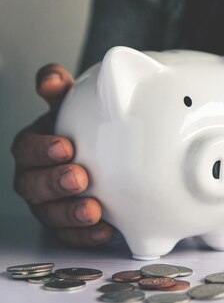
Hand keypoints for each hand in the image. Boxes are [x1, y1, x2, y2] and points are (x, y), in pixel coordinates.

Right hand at [11, 64, 112, 245]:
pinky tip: (106, 231)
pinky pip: (70, 235)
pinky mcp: (65, 226)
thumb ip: (62, 91)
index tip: (66, 146)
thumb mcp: (74, 105)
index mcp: (34, 145)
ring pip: (49, 213)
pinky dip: (86, 235)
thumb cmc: (83, 128)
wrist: (102, 152)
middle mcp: (35, 176)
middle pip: (32, 184)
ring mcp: (48, 203)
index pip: (26, 147)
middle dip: (54, 182)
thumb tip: (51, 78)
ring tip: (93, 210)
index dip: (41, 148)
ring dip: (70, 212)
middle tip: (79, 177)